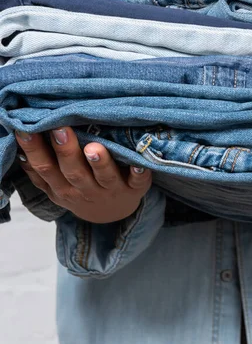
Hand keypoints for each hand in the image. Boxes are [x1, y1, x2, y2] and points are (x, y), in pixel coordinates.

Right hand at [15, 127, 151, 222]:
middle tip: (61, 129)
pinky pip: (138, 182)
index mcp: (62, 188)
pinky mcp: (135, 189)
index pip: (45, 169)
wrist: (111, 214)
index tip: (27, 130)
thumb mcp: (57, 186)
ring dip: (100, 163)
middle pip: (73, 172)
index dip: (35, 151)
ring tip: (94, 148)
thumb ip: (40, 171)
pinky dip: (139, 173)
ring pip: (104, 177)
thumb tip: (20, 147)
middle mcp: (85, 190)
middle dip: (66, 151)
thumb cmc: (80, 190)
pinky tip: (139, 163)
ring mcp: (111, 190)